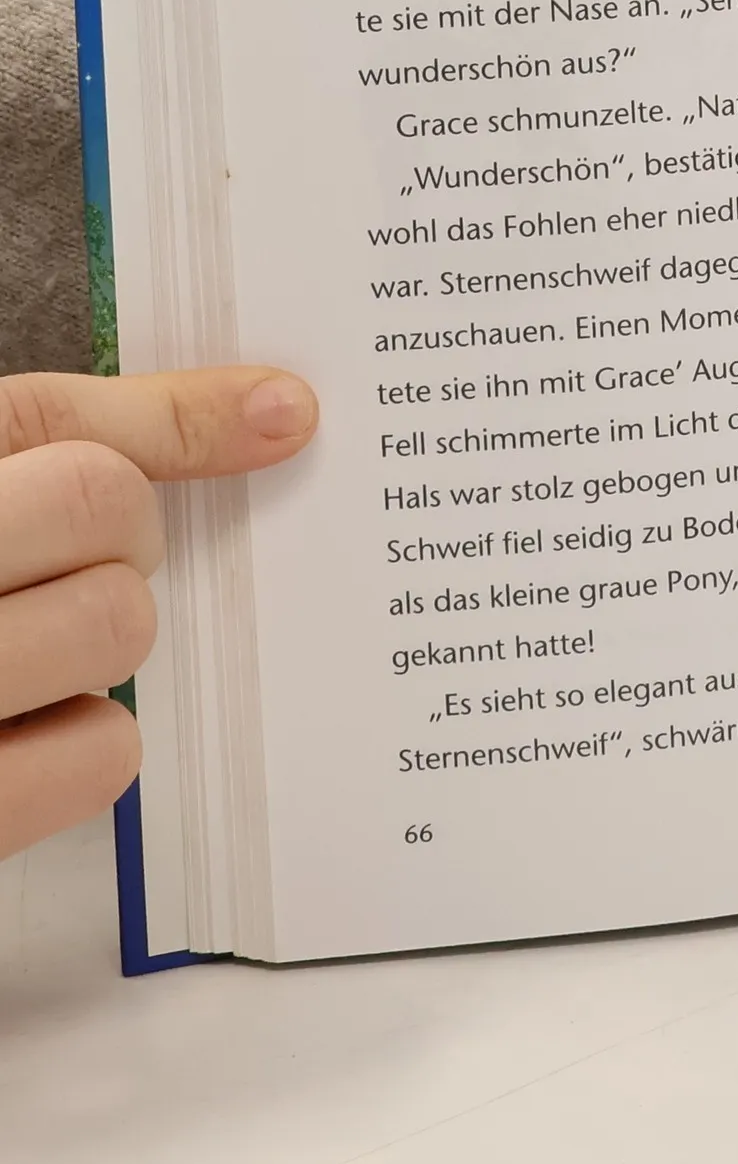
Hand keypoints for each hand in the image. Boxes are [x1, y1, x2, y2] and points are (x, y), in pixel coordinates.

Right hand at [0, 367, 316, 860]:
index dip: (140, 456)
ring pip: (119, 629)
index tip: (194, 454)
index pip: (72, 440)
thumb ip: (102, 423)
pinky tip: (9, 731)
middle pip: (108, 520)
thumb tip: (284, 408)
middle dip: (112, 543)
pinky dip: (83, 742)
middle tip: (44, 568)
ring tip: (6, 649)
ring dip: (95, 643)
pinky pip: (107, 755)